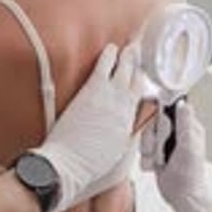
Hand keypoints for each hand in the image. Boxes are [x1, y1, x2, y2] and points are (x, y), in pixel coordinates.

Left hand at [35, 44, 143, 211]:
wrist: (71, 164)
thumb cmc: (89, 165)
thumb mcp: (117, 154)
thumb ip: (124, 137)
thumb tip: (127, 130)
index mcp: (129, 124)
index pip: (140, 99)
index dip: (141, 85)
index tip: (141, 75)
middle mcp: (124, 108)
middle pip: (135, 81)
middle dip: (138, 66)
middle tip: (138, 54)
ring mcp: (109, 98)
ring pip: (124, 70)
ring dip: (127, 57)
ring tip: (128, 47)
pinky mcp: (93, 92)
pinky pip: (104, 67)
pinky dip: (109, 56)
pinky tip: (110, 48)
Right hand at [141, 101, 211, 211]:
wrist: (181, 197)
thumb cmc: (189, 176)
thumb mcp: (188, 147)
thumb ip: (185, 124)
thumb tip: (183, 103)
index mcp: (189, 127)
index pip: (170, 107)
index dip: (160, 112)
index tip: (156, 122)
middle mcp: (177, 132)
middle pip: (154, 120)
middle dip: (153, 135)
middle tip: (159, 147)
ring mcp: (166, 142)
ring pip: (147, 133)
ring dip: (149, 148)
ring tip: (158, 159)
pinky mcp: (157, 151)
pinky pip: (144, 146)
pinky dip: (147, 156)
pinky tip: (155, 164)